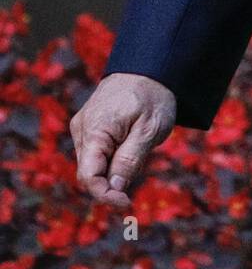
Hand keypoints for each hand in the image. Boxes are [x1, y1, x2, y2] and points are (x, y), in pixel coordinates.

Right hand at [69, 73, 176, 209]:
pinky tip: (131, 141)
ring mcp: (83, 126)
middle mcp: (81, 129)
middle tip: (141, 167)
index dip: (105, 196)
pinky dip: (113, 156)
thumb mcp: (149, 129)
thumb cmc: (152, 96)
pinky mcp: (89, 125)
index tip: (127, 203)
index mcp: (94, 131)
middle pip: (90, 172)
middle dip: (112, 181)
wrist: (149, 65)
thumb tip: (114, 189)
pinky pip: (97, 151)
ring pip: (94, 163)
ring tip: (139, 145)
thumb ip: (130, 160)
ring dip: (114, 167)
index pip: (88, 176)